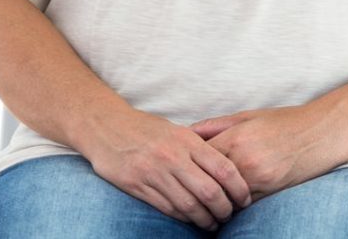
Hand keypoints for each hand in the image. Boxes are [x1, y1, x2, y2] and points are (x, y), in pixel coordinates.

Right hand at [83, 108, 252, 230]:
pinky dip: (184, 218)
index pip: (224, 169)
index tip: (244, 200)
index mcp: (185, 140)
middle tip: (228, 215)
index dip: (239, 189)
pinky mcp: (137, 185)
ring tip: (211, 223)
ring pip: (190, 206)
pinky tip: (190, 219)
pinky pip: (168, 209)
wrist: (104, 125)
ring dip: (205, 220)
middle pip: (210, 193)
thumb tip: (227, 170)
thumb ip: (198, 146)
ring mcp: (153, 172)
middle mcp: (171, 156)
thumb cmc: (143, 127)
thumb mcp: (174, 129)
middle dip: (225, 210)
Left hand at [189, 105, 338, 202]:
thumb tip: (188, 132)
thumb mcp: (246, 116)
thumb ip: (215, 125)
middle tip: (187, 182)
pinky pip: (246, 205)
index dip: (189, 160)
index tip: (183, 162)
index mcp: (235, 139)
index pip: (199, 156)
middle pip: (209, 178)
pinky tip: (228, 198)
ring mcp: (259, 179)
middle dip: (198, 180)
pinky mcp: (272, 192)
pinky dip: (234, 203)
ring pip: (225, 195)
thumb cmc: (283, 121)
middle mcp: (245, 161)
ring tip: (205, 193)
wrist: (320, 134)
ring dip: (215, 195)